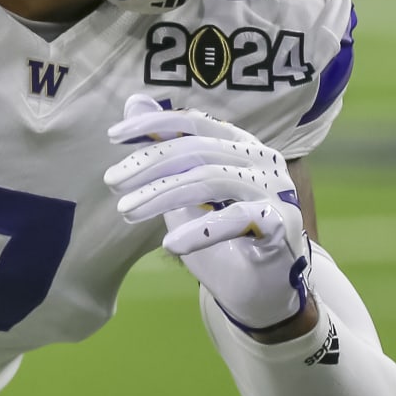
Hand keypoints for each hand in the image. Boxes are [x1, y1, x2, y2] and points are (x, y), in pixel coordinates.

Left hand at [105, 94, 309, 331]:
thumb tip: (133, 102)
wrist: (258, 293)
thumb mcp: (184, 191)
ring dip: (162, 195)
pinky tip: (171, 245)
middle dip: (149, 166)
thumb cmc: (222, 239)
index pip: (194, 123)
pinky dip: (200, 230)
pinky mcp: (282, 223)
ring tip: (128, 212)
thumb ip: (164, 148)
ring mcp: (274, 190)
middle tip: (114, 184)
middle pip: (197, 150)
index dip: (154, 125)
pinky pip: (236, 218)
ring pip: (209, 179)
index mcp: (241, 145)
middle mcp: (261, 160)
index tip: (113, 137)